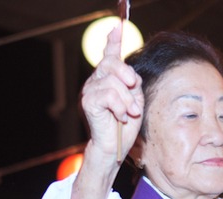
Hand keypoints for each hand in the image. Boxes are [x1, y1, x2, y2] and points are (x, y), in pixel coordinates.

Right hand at [79, 24, 143, 165]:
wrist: (114, 147)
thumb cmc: (125, 126)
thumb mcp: (135, 100)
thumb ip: (133, 84)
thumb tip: (132, 75)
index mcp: (108, 79)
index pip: (109, 55)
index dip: (113, 40)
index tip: (118, 27)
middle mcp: (96, 81)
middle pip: (111, 63)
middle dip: (126, 75)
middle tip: (134, 88)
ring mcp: (90, 90)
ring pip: (112, 82)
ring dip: (126, 99)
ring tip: (130, 113)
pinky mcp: (87, 101)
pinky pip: (108, 95)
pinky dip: (119, 106)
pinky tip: (120, 117)